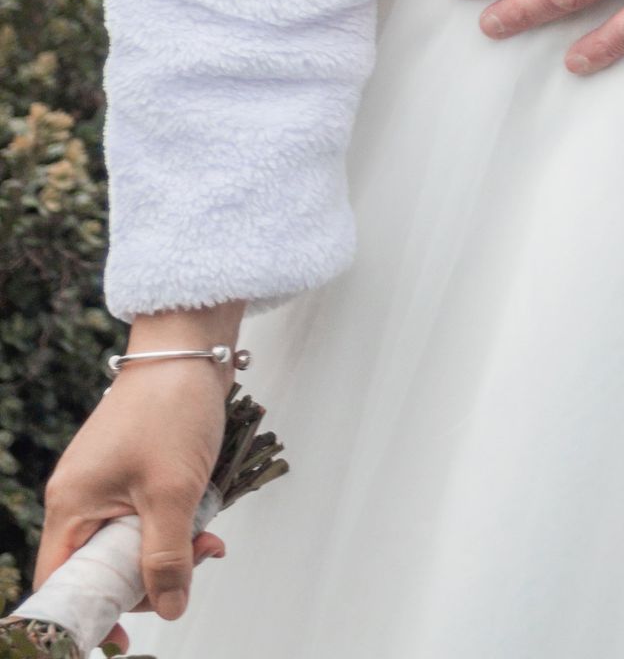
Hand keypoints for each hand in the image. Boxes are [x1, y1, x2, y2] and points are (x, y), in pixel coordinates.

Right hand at [38, 349, 230, 638]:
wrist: (190, 346)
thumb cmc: (171, 408)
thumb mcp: (172, 493)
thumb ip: (167, 558)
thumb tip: (168, 609)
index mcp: (71, 504)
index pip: (61, 582)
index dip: (89, 614)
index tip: (123, 638)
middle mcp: (79, 496)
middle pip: (99, 568)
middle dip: (147, 577)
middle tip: (193, 566)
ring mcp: (104, 482)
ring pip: (128, 543)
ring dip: (169, 550)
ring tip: (209, 540)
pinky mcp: (130, 469)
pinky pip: (143, 517)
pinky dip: (172, 525)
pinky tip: (205, 521)